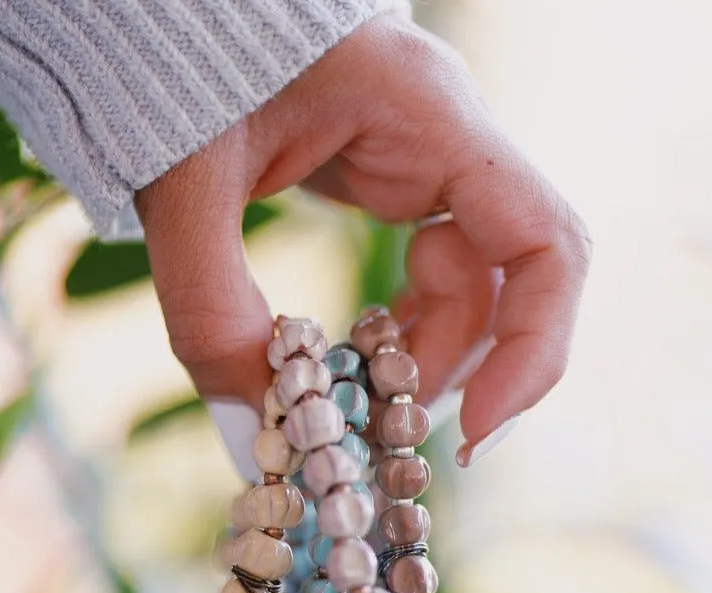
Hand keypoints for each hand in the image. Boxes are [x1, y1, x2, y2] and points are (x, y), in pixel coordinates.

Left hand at [135, 11, 590, 465]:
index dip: (534, 350)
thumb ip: (210, 311)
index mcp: (427, 118)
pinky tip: (347, 357)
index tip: (476, 431)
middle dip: (450, 367)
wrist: (166, 8)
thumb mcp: (184, 189)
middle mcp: (447, 139)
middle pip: (504, 282)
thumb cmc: (178, 58)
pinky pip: (426, 269)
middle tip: (381, 431)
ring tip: (348, 402)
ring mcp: (425, 158)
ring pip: (466, 285)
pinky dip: (396, 327)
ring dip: (416, 356)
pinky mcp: (392, 176)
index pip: (546, 243)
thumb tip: (255, 428)